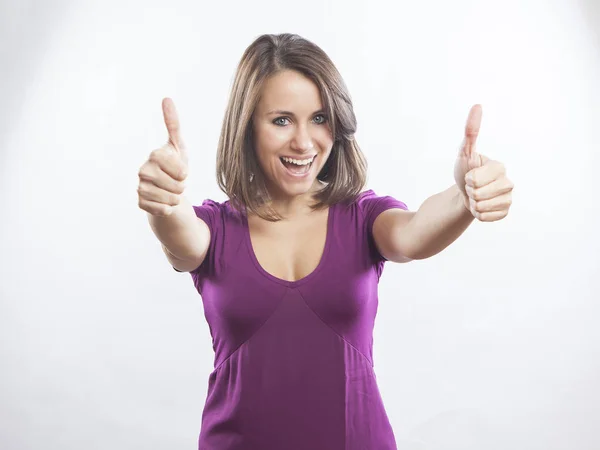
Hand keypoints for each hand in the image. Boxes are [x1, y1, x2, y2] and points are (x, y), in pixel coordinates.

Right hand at [137, 98, 189, 216]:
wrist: (169, 188)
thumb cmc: (175, 164)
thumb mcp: (179, 145)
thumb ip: (174, 124)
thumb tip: (166, 98)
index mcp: (154, 155)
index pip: (178, 169)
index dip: (183, 172)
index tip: (181, 169)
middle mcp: (143, 170)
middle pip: (175, 185)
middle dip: (181, 186)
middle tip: (177, 181)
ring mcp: (140, 187)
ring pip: (169, 199)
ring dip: (176, 197)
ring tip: (172, 190)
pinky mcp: (141, 203)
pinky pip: (163, 210)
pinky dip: (169, 208)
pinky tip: (164, 201)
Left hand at [453, 104, 513, 221]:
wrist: (465, 193)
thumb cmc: (465, 171)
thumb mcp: (465, 152)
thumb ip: (470, 131)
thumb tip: (477, 105)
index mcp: (500, 167)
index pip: (476, 179)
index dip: (468, 179)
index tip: (470, 176)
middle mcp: (508, 182)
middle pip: (479, 194)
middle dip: (470, 192)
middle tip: (472, 187)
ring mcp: (508, 199)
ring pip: (483, 207)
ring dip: (473, 204)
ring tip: (476, 196)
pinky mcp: (505, 212)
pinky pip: (487, 218)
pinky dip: (478, 214)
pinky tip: (481, 207)